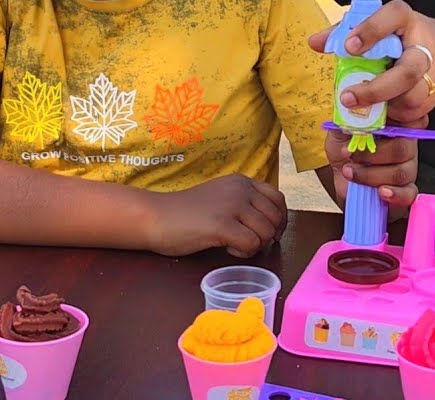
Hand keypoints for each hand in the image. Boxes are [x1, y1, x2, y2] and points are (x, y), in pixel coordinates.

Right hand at [146, 174, 287, 257]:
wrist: (155, 217)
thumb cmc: (186, 213)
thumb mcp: (221, 198)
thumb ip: (244, 203)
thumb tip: (272, 224)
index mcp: (242, 181)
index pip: (278, 199)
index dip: (280, 220)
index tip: (271, 234)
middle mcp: (240, 189)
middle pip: (275, 218)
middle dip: (268, 236)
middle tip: (249, 244)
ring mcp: (232, 205)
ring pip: (266, 233)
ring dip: (255, 246)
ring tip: (233, 245)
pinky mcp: (222, 224)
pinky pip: (251, 244)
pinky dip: (243, 252)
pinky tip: (227, 248)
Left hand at [310, 0, 434, 122]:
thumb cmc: (400, 36)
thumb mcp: (376, 27)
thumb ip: (344, 32)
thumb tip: (314, 43)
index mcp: (405, 19)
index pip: (392, 17)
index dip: (371, 31)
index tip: (349, 47)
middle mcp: (425, 43)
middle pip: (408, 72)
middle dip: (376, 90)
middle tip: (347, 98)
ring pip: (413, 97)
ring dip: (386, 106)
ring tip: (367, 105)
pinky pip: (417, 111)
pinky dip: (397, 115)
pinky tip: (385, 109)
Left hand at [325, 116, 424, 208]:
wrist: (341, 174)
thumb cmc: (344, 146)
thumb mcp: (339, 128)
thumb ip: (347, 117)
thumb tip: (351, 112)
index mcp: (395, 121)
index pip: (408, 115)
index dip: (394, 120)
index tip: (372, 125)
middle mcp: (407, 141)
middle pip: (403, 148)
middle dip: (372, 155)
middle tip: (351, 156)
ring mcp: (409, 165)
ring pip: (401, 172)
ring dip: (371, 175)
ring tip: (351, 172)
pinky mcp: (406, 188)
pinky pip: (409, 193)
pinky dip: (394, 194)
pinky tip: (380, 192)